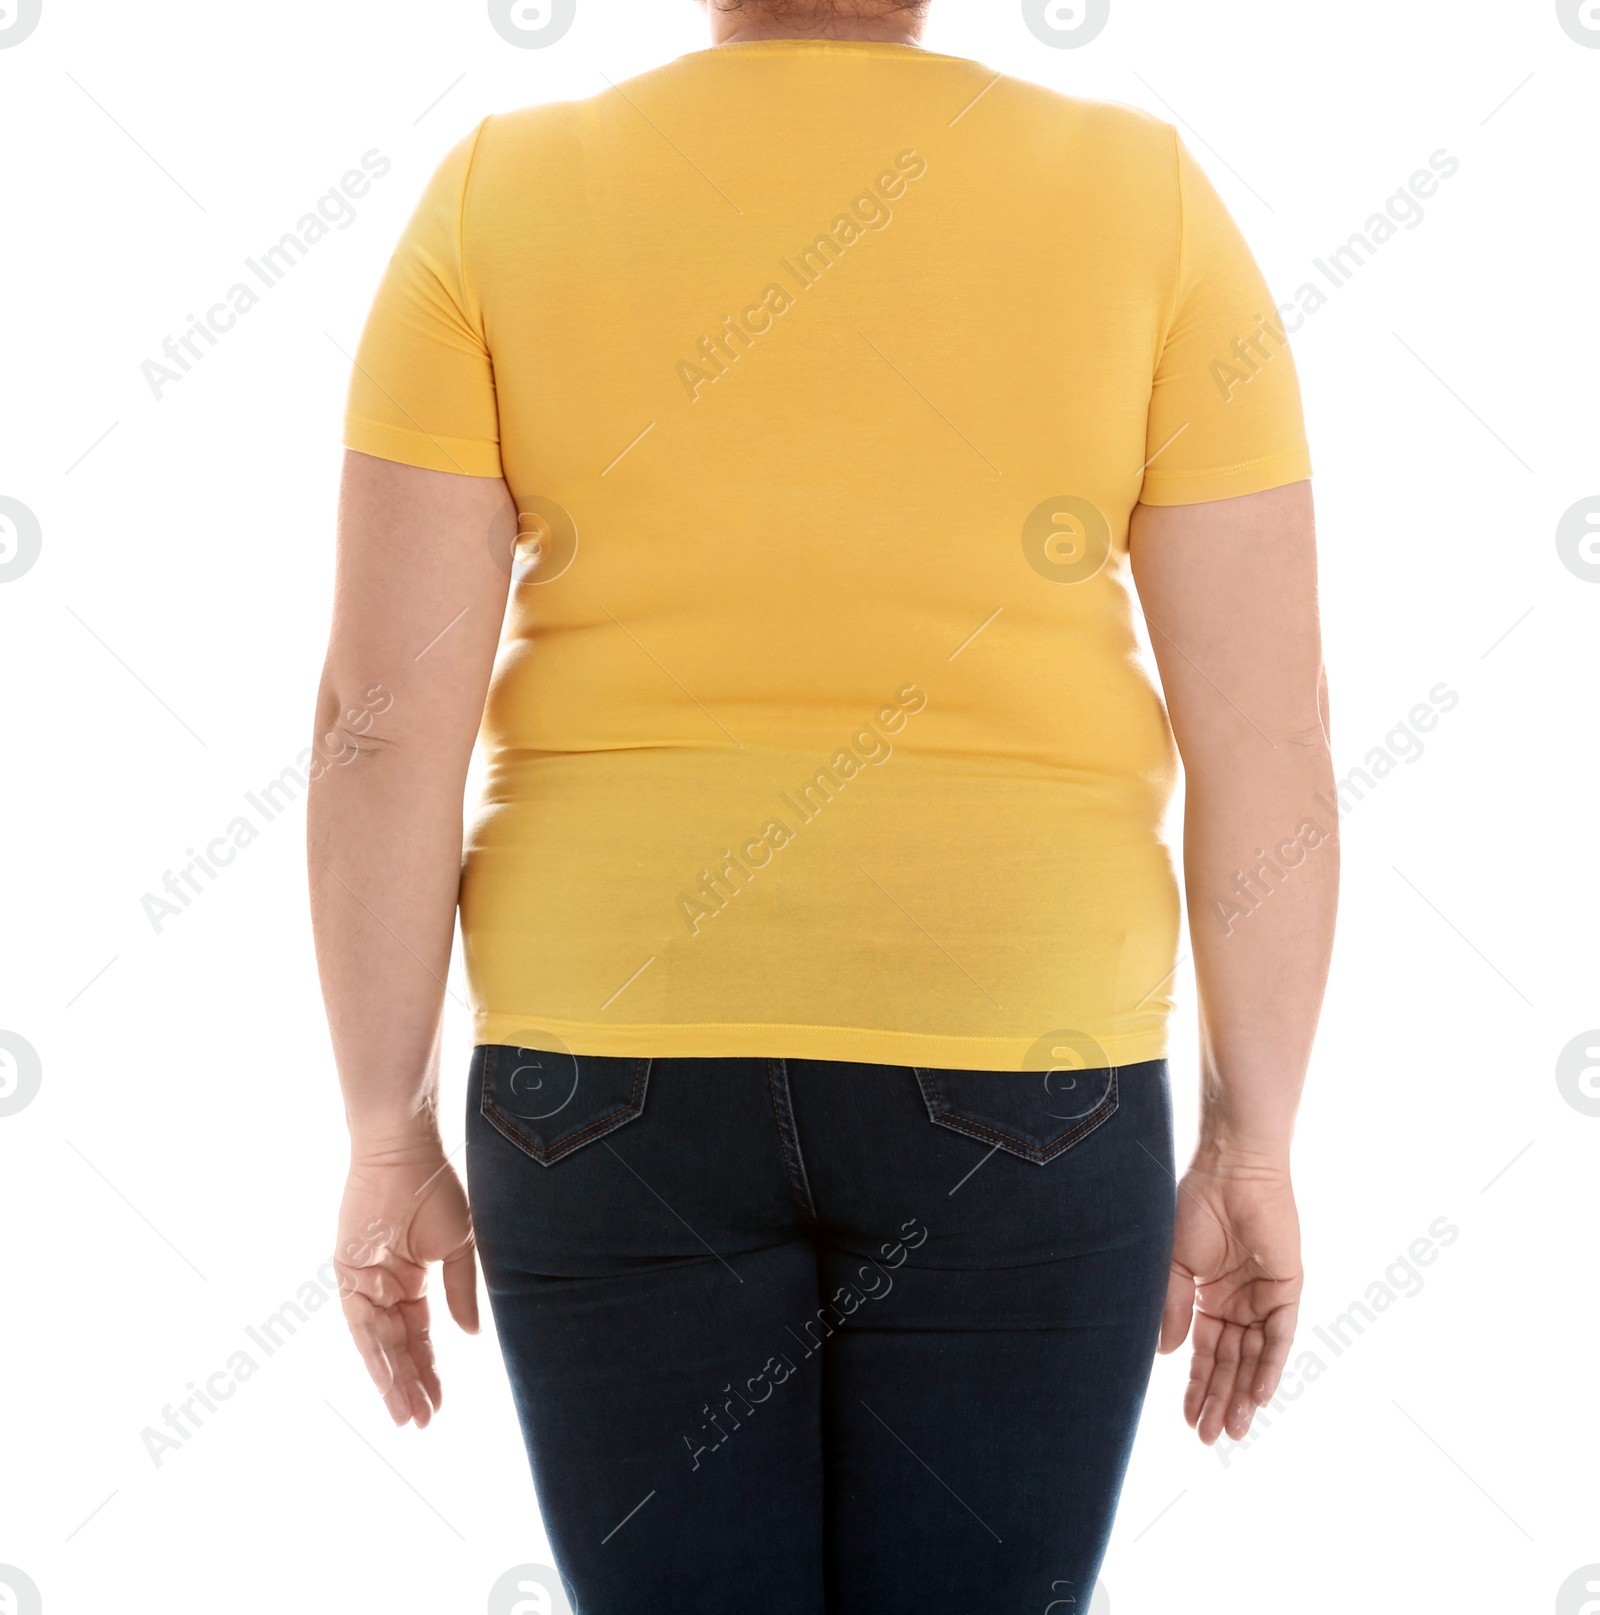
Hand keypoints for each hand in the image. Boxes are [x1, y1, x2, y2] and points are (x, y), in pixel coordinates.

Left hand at [334, 1142, 479, 1426]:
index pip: (418, 1337)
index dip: (428, 1371)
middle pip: (397, 1348)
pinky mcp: (347, 1274)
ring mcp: (364, 1283)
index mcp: (411, 1281)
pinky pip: (360, 1323)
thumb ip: (460, 1293)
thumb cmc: (435, 1190)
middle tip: (421, 1423)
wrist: (406, 1154)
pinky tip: (391, 1379)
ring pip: (378, 1344)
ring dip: (391, 1380)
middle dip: (409, 1386)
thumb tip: (469, 1337)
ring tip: (406, 1416)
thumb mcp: (457, 1248)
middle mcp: (384, 1288)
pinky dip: (375, 1353)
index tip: (439, 1406)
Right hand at [1158, 1158, 1301, 1444]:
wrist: (1229, 1170)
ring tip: (1231, 1428)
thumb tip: (1164, 1355)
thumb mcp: (1172, 1264)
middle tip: (1208, 1438)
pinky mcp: (1286, 1290)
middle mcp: (1237, 1304)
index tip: (1185, 1420)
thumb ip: (1172, 1307)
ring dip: (1244, 1393)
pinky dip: (1270, 1366)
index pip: (1204, 1353)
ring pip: (1255, 1358)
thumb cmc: (1194, 1206)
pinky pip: (1280, 1336)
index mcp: (1208, 1297)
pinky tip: (1258, 1395)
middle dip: (1218, 1400)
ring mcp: (1263, 1299)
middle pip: (1229, 1363)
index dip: (1195, 1386)